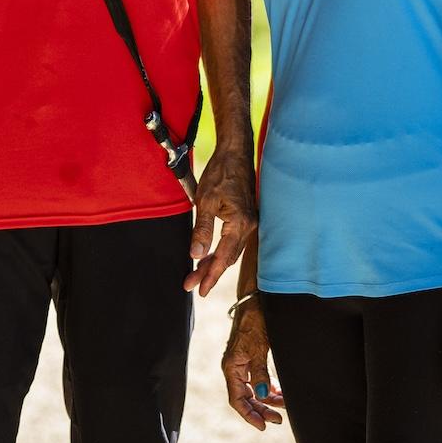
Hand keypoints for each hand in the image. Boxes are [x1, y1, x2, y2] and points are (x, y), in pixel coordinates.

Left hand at [183, 149, 256, 295]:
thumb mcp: (206, 201)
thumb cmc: (220, 173)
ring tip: (196, 273)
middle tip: (191, 285)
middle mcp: (249, 226)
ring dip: (215, 262)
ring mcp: (250, 222)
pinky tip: (209, 254)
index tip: (199, 290)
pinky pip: (233, 240)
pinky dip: (221, 250)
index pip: (224, 258)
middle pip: (228, 258)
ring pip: (231, 250)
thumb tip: (196, 255)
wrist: (234, 152)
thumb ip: (202, 230)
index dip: (211, 276)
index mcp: (240, 224)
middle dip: (209, 272)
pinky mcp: (246, 217)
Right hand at [222, 298, 283, 430]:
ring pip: (253, 390)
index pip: (237, 399)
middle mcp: (234, 367)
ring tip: (283, 407)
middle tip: (278, 420)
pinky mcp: (250, 357)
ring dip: (267, 400)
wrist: (254, 299)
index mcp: (231, 367)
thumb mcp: (259, 347)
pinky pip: (258, 379)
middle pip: (246, 397)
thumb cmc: (254, 321)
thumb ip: (260, 372)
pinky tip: (280, 394)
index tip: (263, 426)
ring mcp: (242, 363)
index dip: (249, 415)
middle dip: (261, 410)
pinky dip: (268, 388)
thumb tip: (264, 396)